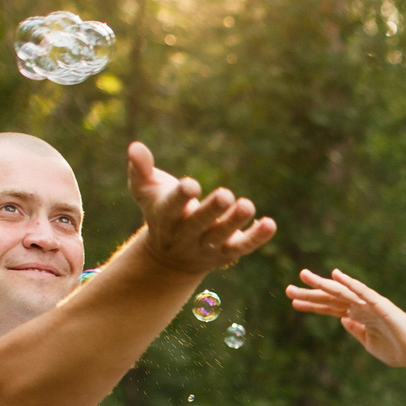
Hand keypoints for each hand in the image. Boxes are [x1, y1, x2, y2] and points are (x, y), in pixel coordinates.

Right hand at [127, 141, 277, 275]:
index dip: (181, 197)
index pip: (171, 208)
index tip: (191, 184)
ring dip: (234, 223)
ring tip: (247, 205)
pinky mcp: (226, 253)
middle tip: (225, 194)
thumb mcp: (145, 191)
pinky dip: (257, 237)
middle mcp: (185, 236)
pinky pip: (243, 246)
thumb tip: (134, 146)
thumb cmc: (159, 211)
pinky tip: (270, 224)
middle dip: (211, 211)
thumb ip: (141, 169)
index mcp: (165, 218)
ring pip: (221, 237)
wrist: (169, 258)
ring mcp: (206, 247)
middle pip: (199, 225)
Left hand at [284, 268, 405, 371]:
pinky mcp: (382, 306)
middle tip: (288, 289)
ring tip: (304, 276)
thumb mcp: (369, 343)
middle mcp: (362, 307)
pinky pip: (363, 293)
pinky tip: (337, 276)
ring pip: (343, 292)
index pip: (330, 308)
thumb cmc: (399, 351)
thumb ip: (356, 331)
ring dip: (323, 284)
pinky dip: (350, 284)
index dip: (312, 304)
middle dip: (310, 294)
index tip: (293, 302)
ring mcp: (371, 305)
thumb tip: (342, 319)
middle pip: (331, 298)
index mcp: (359, 316)